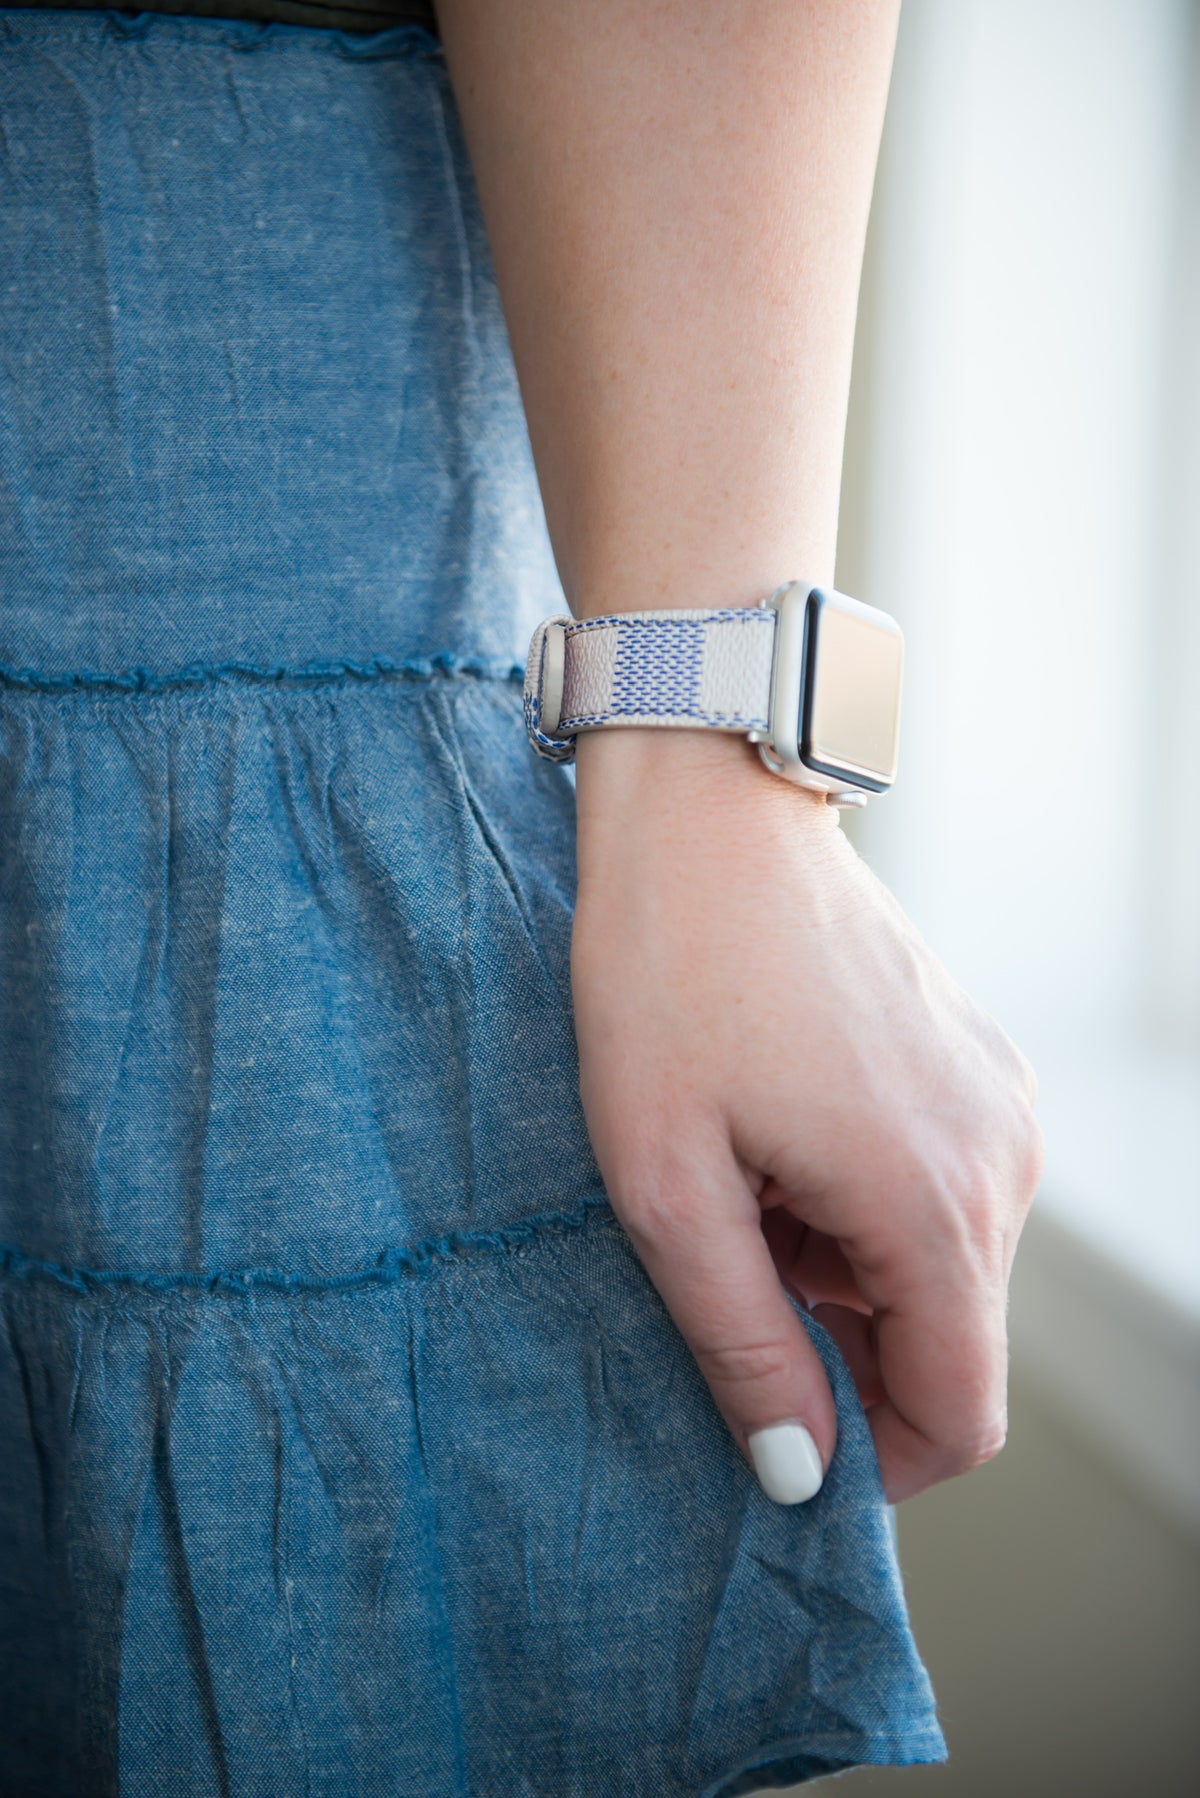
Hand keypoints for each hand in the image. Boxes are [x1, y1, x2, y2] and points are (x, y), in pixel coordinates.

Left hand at [571, 726, 1044, 1504]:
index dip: (870, 1460)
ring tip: (739, 1186)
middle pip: (947, 1341)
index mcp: (937, 1204)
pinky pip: (934, 1189)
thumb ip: (741, 1339)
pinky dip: (856, 1205)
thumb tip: (798, 1472)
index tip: (773, 1427)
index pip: (958, 1415)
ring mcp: (1000, 1103)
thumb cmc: (669, 977)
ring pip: (936, 1267)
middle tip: (723, 1273)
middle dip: (836, 1347)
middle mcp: (1003, 1159)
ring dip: (837, 1271)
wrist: (709, 814)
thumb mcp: (668, 1181)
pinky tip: (775, 1139)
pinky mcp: (979, 1067)